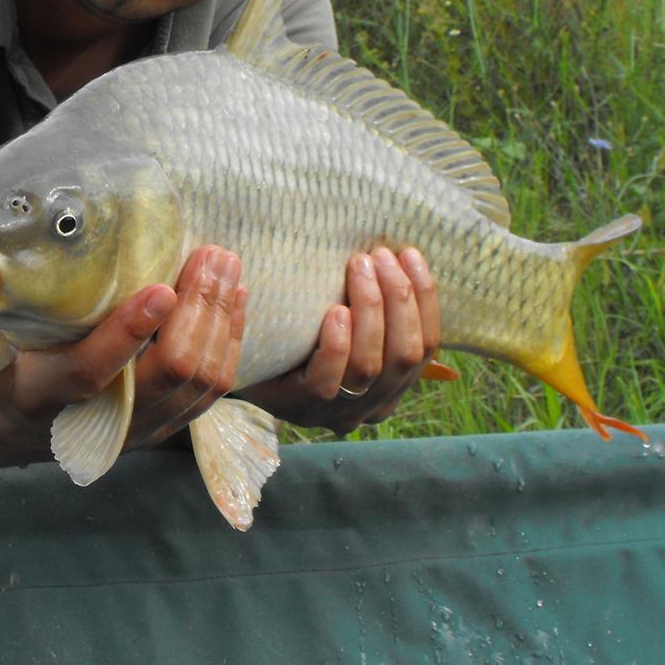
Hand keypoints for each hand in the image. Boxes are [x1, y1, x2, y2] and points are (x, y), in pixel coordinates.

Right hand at [0, 177, 247, 453]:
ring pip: (199, 384)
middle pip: (167, 376)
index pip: (91, 373)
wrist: (5, 423)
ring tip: (227, 267)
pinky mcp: (165, 424)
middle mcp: (93, 421)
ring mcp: (135, 428)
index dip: (129, 334)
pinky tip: (237, 299)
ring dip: (222, 323)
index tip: (161, 288)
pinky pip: (213, 392)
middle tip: (211, 254)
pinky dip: (231, 344)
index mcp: (37, 394)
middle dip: (198, 314)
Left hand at [240, 247, 440, 433]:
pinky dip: (337, 344)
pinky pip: (327, 381)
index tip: (410, 254)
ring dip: (370, 310)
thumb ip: (373, 302)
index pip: (427, 345)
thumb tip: (400, 253)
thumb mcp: (343, 317)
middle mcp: (373, 403)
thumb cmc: (300, 332)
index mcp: (393, 383)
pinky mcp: (299, 407)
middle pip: (406, 354)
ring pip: (370, 366)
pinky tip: (334, 312)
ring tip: (358, 268)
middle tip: (378, 256)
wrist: (237, 359)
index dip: (424, 298)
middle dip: (398, 299)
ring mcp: (337, 411)